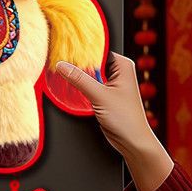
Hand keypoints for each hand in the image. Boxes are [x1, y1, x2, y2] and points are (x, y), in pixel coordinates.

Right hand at [54, 52, 173, 190]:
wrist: (132, 141)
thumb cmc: (127, 119)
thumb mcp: (100, 96)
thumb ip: (80, 79)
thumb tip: (62, 65)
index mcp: (123, 65)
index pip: (98, 50)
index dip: (81, 50)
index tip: (64, 49)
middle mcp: (118, 72)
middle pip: (92, 61)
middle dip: (77, 63)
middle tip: (58, 60)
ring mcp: (110, 83)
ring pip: (88, 73)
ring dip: (77, 75)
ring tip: (61, 71)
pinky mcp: (104, 94)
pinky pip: (88, 84)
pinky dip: (78, 85)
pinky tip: (68, 84)